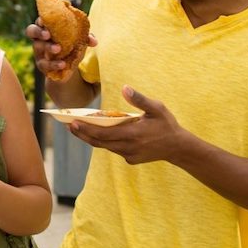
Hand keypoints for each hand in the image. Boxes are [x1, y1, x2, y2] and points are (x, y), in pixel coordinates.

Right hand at [25, 18, 95, 81]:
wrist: (68, 65)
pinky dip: (53, 64)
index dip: (42, 19)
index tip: (47, 20)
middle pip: (31, 31)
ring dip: (48, 47)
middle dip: (38, 31)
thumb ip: (86, 37)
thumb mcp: (79, 39)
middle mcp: (40, 37)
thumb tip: (93, 41)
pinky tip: (62, 64)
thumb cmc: (71, 45)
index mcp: (47, 27)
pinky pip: (44, 64)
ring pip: (37, 47)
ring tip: (58, 49)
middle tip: (48, 34)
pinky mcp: (42, 65)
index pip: (40, 19)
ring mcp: (39, 51)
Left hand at [68, 85, 184, 164]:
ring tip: (78, 129)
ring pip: (105, 147)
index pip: (103, 134)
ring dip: (91, 138)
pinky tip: (97, 134)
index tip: (73, 123)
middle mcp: (127, 147)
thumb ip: (140, 99)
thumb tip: (125, 88)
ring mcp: (129, 155)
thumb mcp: (156, 108)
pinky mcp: (131, 159)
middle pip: (99, 142)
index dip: (86, 130)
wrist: (178, 147)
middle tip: (69, 126)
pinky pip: (114, 149)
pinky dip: (105, 142)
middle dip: (83, 134)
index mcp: (132, 134)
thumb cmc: (167, 125)